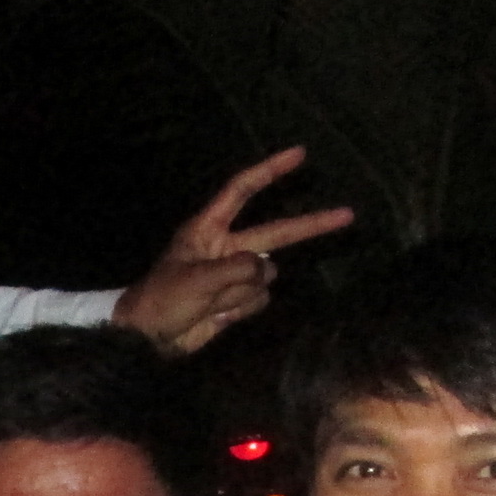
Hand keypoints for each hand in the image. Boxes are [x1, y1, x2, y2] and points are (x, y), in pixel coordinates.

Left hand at [112, 148, 353, 353]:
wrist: (148, 340)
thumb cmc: (163, 299)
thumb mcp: (197, 278)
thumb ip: (238, 268)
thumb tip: (267, 270)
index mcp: (208, 229)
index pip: (243, 191)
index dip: (270, 171)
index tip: (300, 154)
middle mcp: (226, 247)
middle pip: (276, 232)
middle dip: (310, 226)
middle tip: (348, 215)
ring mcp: (234, 276)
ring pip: (264, 278)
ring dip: (241, 293)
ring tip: (211, 303)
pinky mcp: (237, 301)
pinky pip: (258, 300)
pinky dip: (242, 310)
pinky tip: (218, 316)